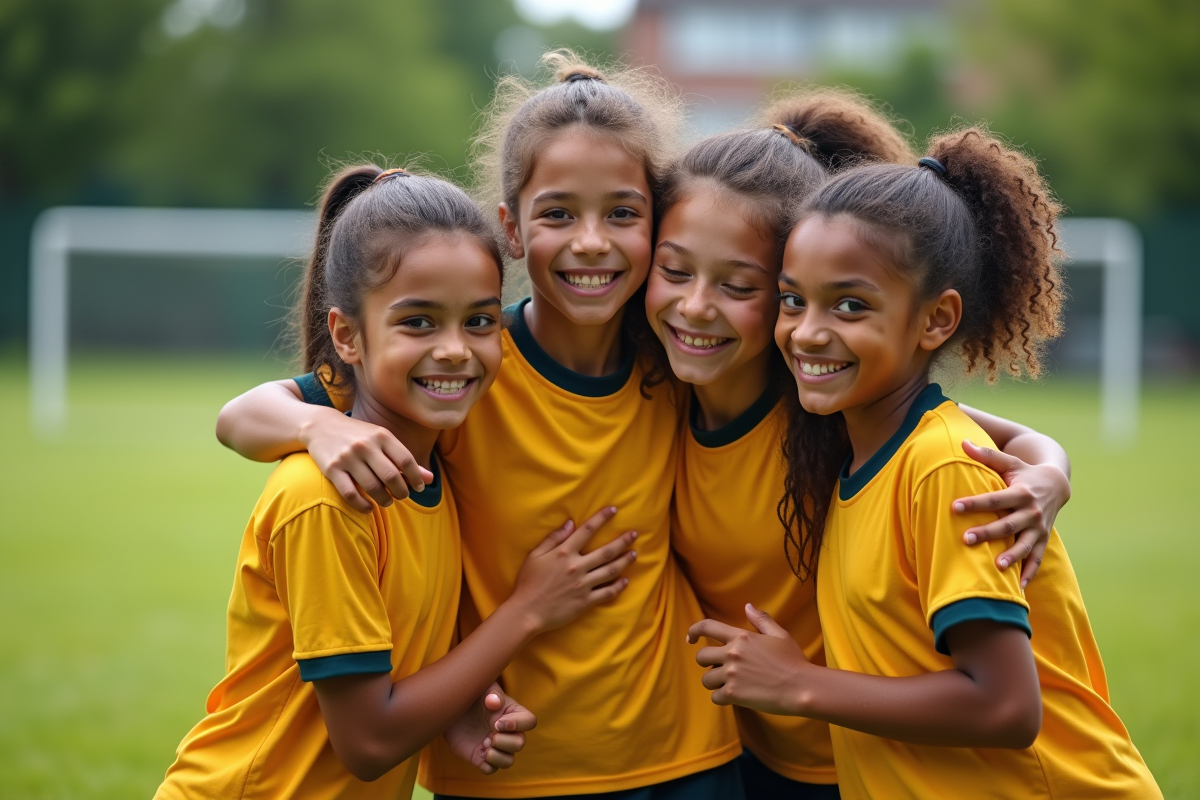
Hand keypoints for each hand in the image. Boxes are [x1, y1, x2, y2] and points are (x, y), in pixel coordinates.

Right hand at [301, 410, 434, 511]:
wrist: (321, 425)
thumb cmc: (359, 436)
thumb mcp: (383, 441)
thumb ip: (404, 460)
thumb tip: (430, 479)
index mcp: (381, 435)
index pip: (406, 460)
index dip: (416, 478)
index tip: (419, 488)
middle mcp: (365, 445)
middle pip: (391, 476)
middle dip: (401, 492)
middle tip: (402, 496)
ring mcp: (347, 457)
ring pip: (372, 487)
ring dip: (384, 500)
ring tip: (387, 501)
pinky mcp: (331, 469)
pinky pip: (350, 494)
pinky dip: (362, 505)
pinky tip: (369, 507)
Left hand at [442, 683, 535, 774]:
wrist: (449, 708)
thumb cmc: (470, 694)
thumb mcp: (481, 688)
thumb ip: (491, 693)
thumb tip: (495, 702)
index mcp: (512, 713)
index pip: (529, 721)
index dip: (518, 724)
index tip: (497, 722)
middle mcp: (507, 732)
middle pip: (520, 743)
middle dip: (505, 742)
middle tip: (489, 736)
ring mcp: (495, 746)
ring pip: (509, 761)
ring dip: (498, 757)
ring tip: (484, 745)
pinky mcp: (481, 758)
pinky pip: (491, 769)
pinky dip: (487, 765)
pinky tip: (478, 752)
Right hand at [510, 506, 636, 632]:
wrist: (527, 611)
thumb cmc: (528, 582)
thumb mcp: (535, 555)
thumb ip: (553, 538)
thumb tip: (570, 523)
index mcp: (564, 553)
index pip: (587, 530)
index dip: (601, 518)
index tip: (614, 510)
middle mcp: (576, 567)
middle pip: (606, 551)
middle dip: (623, 541)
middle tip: (634, 534)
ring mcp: (583, 585)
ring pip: (610, 570)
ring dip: (625, 561)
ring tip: (634, 554)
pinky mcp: (585, 601)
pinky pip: (607, 593)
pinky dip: (618, 586)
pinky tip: (625, 581)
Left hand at [687, 604, 811, 715]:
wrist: (801, 687)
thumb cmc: (793, 660)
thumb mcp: (779, 635)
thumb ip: (761, 620)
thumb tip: (747, 606)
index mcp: (740, 637)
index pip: (707, 627)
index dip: (693, 631)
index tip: (690, 638)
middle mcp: (731, 654)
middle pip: (701, 657)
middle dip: (707, 663)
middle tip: (719, 668)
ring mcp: (731, 675)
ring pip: (706, 679)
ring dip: (714, 682)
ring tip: (730, 683)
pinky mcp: (733, 694)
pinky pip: (715, 696)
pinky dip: (721, 698)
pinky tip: (735, 696)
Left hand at [955, 440, 1071, 587]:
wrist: (1057, 484)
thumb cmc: (1024, 472)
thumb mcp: (1009, 462)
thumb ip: (987, 455)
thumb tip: (962, 442)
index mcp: (1021, 492)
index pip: (994, 499)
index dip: (975, 503)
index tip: (954, 507)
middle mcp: (1032, 512)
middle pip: (1007, 525)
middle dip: (987, 533)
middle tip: (966, 539)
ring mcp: (1039, 528)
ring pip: (1025, 545)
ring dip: (1011, 557)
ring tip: (996, 567)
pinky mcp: (1043, 539)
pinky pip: (1036, 559)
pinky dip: (1029, 573)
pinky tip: (1018, 587)